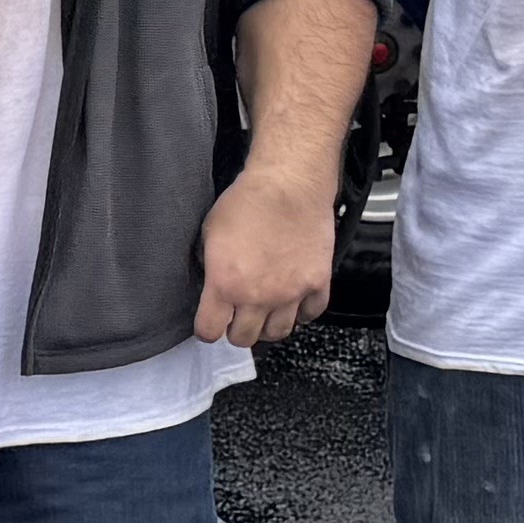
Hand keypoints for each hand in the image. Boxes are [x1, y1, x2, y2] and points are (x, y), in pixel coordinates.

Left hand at [194, 161, 339, 347]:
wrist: (289, 184)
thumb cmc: (248, 201)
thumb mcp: (210, 233)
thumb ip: (210, 267)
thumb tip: (211, 284)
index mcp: (225, 285)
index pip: (209, 331)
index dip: (206, 329)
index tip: (209, 321)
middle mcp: (258, 297)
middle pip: (244, 338)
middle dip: (236, 329)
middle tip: (236, 315)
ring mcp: (290, 293)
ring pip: (277, 333)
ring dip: (267, 325)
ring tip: (264, 310)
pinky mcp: (317, 283)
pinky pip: (310, 314)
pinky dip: (301, 312)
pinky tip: (293, 301)